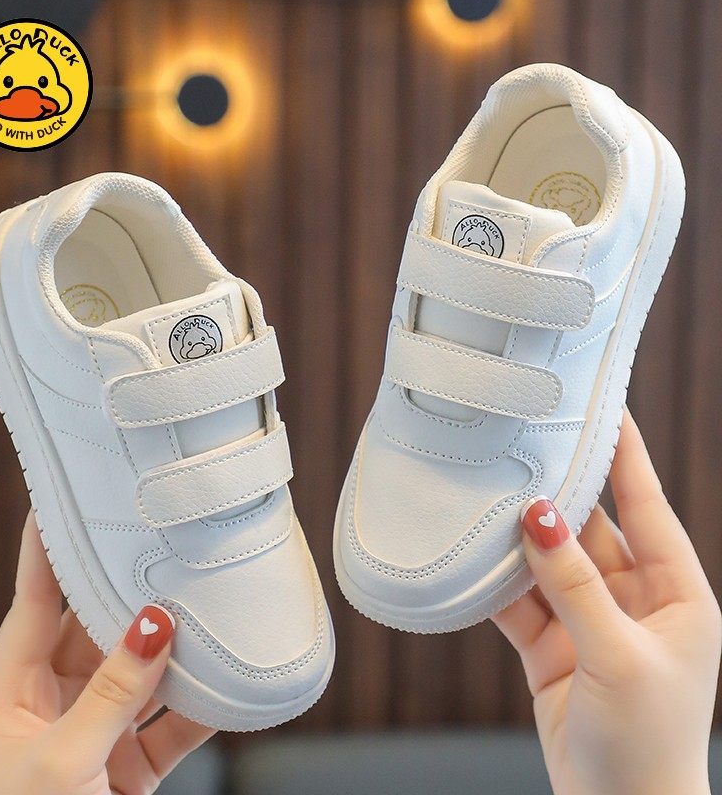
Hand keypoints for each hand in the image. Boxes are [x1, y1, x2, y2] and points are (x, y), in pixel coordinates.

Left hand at [0, 511, 214, 794]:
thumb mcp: (64, 763)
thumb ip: (113, 692)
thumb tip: (152, 623)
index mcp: (13, 696)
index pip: (32, 604)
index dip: (46, 551)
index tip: (61, 499)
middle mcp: (54, 705)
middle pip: (95, 630)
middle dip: (127, 594)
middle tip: (159, 548)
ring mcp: (96, 733)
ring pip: (141, 672)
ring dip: (173, 648)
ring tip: (203, 605)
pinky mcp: (131, 765)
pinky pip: (172, 722)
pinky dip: (200, 705)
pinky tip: (224, 683)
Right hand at [493, 409, 720, 794]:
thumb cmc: (648, 743)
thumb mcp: (620, 656)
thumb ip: (576, 583)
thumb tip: (541, 516)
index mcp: (676, 593)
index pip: (647, 506)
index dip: (626, 455)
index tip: (606, 405)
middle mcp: (632, 598)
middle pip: (590, 527)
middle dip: (559, 490)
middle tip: (526, 443)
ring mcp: (589, 620)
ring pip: (549, 560)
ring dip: (520, 536)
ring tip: (487, 493)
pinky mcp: (551, 645)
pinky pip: (520, 599)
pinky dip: (496, 581)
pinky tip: (472, 556)